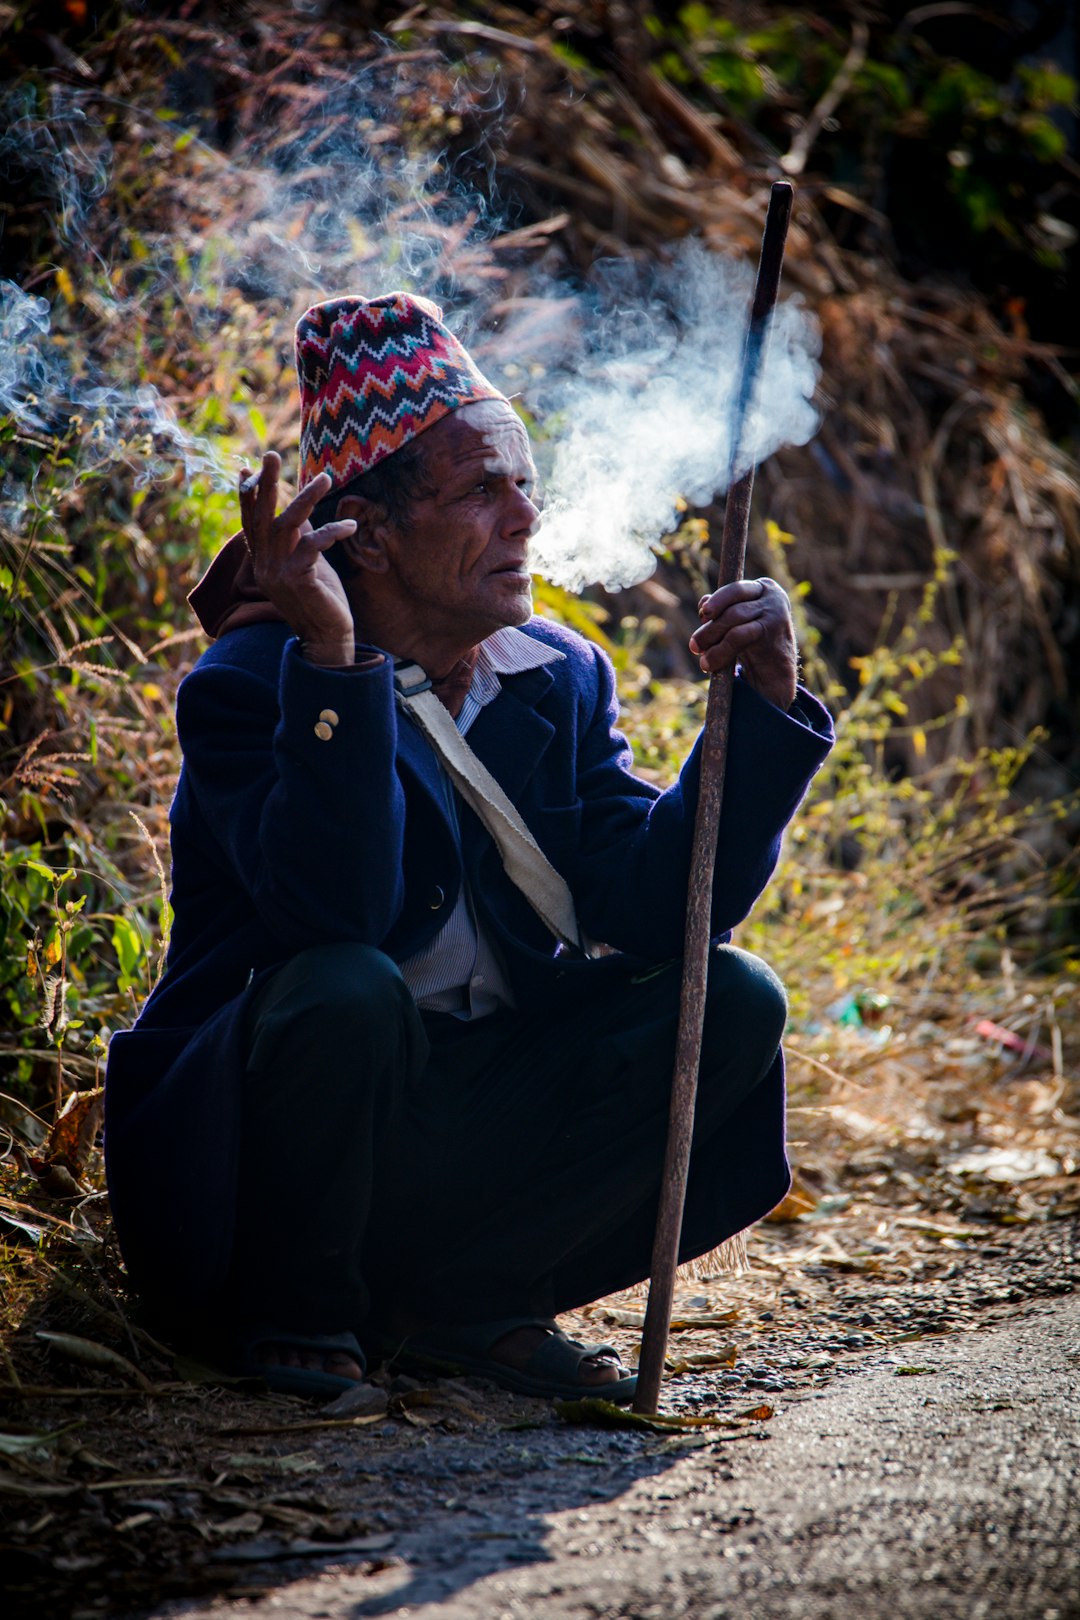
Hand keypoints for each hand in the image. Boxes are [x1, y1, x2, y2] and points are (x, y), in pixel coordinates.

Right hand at [238, 452, 356, 666]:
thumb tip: (301, 507)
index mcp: (263, 562)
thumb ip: (299, 538)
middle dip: (267, 484)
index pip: (250, 523)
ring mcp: (279, 573)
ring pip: (288, 524)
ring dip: (307, 498)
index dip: (248, 496)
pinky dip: (333, 531)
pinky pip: (314, 545)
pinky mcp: (298, 580)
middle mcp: (265, 566)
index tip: (246, 469)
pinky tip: (350, 525)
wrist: (326, 638)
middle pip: (262, 517)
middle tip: (271, 455)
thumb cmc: (319, 599)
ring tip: (325, 478)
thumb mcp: (306, 563)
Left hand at [689, 577, 797, 710]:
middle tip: (694, 645)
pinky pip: (739, 636)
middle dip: (711, 625)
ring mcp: (775, 611)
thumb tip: (704, 602)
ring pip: (734, 618)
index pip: (735, 589)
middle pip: (734, 603)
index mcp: (762, 587)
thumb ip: (721, 609)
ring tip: (702, 659)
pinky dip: (720, 650)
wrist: (777, 671)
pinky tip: (710, 663)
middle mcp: (771, 595)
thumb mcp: (737, 622)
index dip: (716, 601)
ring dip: (712, 638)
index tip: (702, 616)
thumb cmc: (753, 643)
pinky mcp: (774, 630)